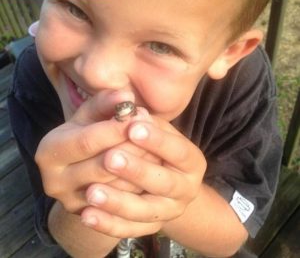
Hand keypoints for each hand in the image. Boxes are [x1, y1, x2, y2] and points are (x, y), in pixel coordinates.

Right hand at [35, 91, 151, 213]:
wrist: (79, 171)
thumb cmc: (89, 135)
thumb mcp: (91, 117)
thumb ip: (106, 103)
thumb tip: (126, 95)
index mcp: (50, 151)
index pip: (87, 141)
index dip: (115, 130)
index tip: (141, 117)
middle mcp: (54, 181)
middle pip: (102, 167)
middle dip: (132, 150)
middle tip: (157, 137)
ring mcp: (71, 203)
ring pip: (115, 189)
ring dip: (141, 170)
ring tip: (161, 153)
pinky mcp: (87, 216)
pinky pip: (119, 207)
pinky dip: (139, 190)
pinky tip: (154, 174)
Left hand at [80, 118, 206, 237]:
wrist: (161, 179)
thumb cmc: (152, 146)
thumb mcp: (151, 128)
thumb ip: (142, 119)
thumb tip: (132, 111)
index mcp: (191, 161)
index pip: (178, 150)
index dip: (156, 139)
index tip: (132, 127)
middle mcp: (186, 189)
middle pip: (163, 182)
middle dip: (137, 170)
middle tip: (110, 158)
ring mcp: (168, 211)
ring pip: (144, 211)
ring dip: (118, 202)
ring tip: (91, 191)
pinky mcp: (150, 228)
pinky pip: (129, 230)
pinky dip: (108, 224)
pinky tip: (87, 215)